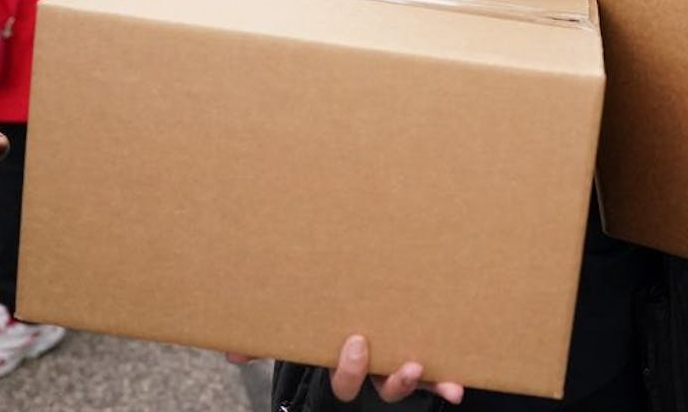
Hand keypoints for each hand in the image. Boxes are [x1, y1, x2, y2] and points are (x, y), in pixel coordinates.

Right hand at [226, 336, 463, 405]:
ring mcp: (393, 364)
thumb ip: (263, 340)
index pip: (343, 379)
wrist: (351, 298)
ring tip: (420, 366)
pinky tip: (457, 389)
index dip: (350, 369)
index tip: (355, 342)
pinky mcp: (418, 357)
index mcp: (341, 360)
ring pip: (403, 382)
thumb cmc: (320, 313)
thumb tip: (231, 353)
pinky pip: (433, 376)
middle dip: (385, 377)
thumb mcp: (296, 323)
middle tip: (390, 353)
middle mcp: (370, 367)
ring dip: (415, 381)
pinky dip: (443, 384)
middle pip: (376, 385)